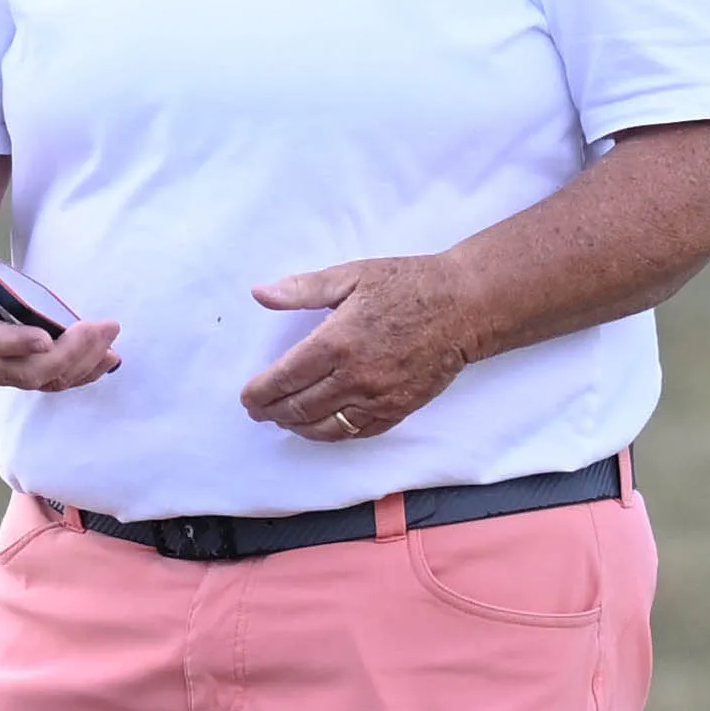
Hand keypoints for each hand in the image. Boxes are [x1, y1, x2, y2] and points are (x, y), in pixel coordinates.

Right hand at [0, 191, 121, 390]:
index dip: (16, 343)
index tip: (45, 338)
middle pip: (28, 370)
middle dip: (69, 353)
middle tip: (103, 328)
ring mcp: (1, 367)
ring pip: (44, 379)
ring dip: (81, 365)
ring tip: (111, 344)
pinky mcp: (17, 368)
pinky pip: (51, 379)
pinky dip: (81, 372)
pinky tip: (107, 359)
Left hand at [240, 253, 475, 441]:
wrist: (462, 306)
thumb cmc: (407, 285)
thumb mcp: (350, 276)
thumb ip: (302, 289)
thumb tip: (260, 293)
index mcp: (335, 342)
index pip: (284, 379)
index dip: (260, 393)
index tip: (248, 397)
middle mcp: (353, 376)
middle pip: (299, 408)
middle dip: (272, 413)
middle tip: (259, 411)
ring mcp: (377, 397)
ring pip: (324, 427)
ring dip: (297, 427)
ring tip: (284, 421)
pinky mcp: (398, 409)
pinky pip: (356, 432)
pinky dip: (331, 434)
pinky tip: (320, 426)